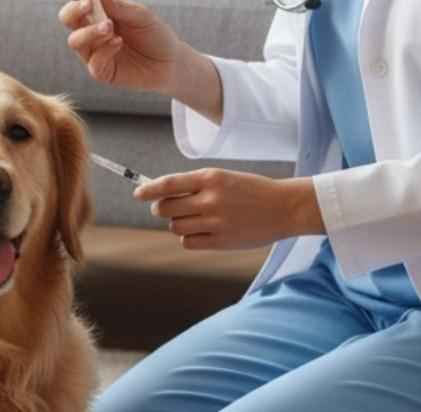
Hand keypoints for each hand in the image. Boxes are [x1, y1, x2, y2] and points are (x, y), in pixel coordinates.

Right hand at [59, 0, 185, 94]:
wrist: (171, 63)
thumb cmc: (154, 35)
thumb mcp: (141, 16)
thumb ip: (119, 7)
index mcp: (99, 13)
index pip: (79, 0)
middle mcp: (92, 32)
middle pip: (67, 18)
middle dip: (74, 10)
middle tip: (89, 5)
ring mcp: (94, 52)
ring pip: (75, 41)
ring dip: (90, 31)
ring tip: (110, 27)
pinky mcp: (102, 71)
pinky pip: (93, 62)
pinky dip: (104, 50)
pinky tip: (119, 43)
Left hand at [133, 169, 324, 250]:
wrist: (283, 207)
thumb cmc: (249, 190)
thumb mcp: (223, 178)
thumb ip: (194, 185)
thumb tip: (161, 196)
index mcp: (210, 178)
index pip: (168, 184)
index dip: (148, 190)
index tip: (138, 194)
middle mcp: (211, 199)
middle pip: (166, 208)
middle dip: (162, 209)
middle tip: (169, 208)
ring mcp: (216, 222)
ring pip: (176, 227)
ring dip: (178, 224)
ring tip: (195, 219)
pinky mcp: (221, 242)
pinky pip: (188, 242)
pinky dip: (190, 238)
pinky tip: (203, 231)